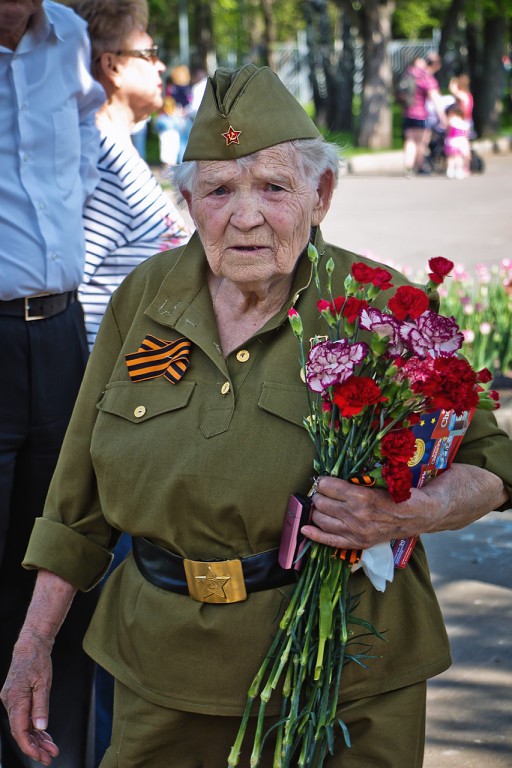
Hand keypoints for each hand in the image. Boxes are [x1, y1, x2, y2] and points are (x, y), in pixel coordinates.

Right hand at [0, 631, 58, 765]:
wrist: (30, 645)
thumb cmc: (37, 660)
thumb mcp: (43, 682)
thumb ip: (41, 706)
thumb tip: (40, 727)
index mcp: (16, 699)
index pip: (20, 731)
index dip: (30, 747)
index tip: (41, 756)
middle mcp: (10, 702)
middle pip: (21, 732)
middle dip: (36, 747)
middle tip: (50, 757)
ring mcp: (11, 701)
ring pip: (23, 726)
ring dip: (36, 739)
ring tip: (51, 749)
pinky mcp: (16, 699)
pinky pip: (24, 718)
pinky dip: (34, 727)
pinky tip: (44, 736)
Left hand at [301, 475, 431, 549]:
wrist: (419, 515)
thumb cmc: (400, 494)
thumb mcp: (380, 480)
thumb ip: (356, 479)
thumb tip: (331, 478)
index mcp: (362, 496)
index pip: (328, 486)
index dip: (323, 481)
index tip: (324, 480)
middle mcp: (356, 515)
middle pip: (322, 503)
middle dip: (319, 495)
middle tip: (323, 492)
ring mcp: (356, 531)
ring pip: (322, 519)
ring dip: (317, 510)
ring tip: (321, 505)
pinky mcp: (358, 543)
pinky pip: (330, 541)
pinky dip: (314, 535)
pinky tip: (304, 529)